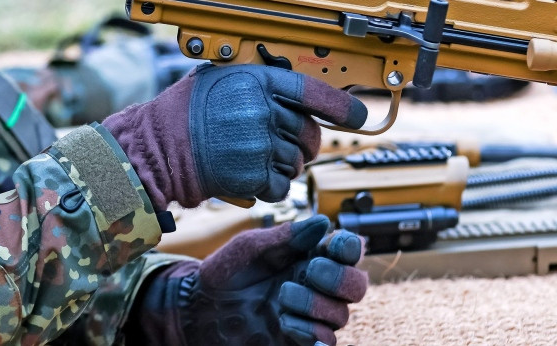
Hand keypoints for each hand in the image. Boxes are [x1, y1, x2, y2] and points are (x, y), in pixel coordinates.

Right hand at [103, 64, 367, 207]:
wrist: (152, 149)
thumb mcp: (219, 79)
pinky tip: (248, 177)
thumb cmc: (182, 113)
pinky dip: (270, 187)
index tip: (359, 115)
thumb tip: (297, 92)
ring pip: (296, 162)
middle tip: (280, 145)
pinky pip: (281, 186)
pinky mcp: (251, 175)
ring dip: (282, 166)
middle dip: (302, 144)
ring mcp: (257, 143)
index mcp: (255, 81)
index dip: (341, 106)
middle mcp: (261, 110)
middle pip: (309, 133)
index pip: (313, 91)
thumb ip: (257, 83)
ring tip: (253, 159)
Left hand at [131, 215, 367, 344]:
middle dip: (339, 278)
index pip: (349, 250)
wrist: (198, 311)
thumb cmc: (223, 274)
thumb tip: (323, 223)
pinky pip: (326, 341)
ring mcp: (310, 315)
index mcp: (308, 256)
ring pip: (342, 315)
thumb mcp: (248, 247)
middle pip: (357, 286)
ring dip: (314, 305)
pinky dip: (310, 332)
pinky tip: (284, 322)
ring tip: (281, 298)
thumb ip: (285, 236)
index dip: (349, 247)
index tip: (330, 246)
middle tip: (309, 271)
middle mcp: (317, 286)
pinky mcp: (300, 340)